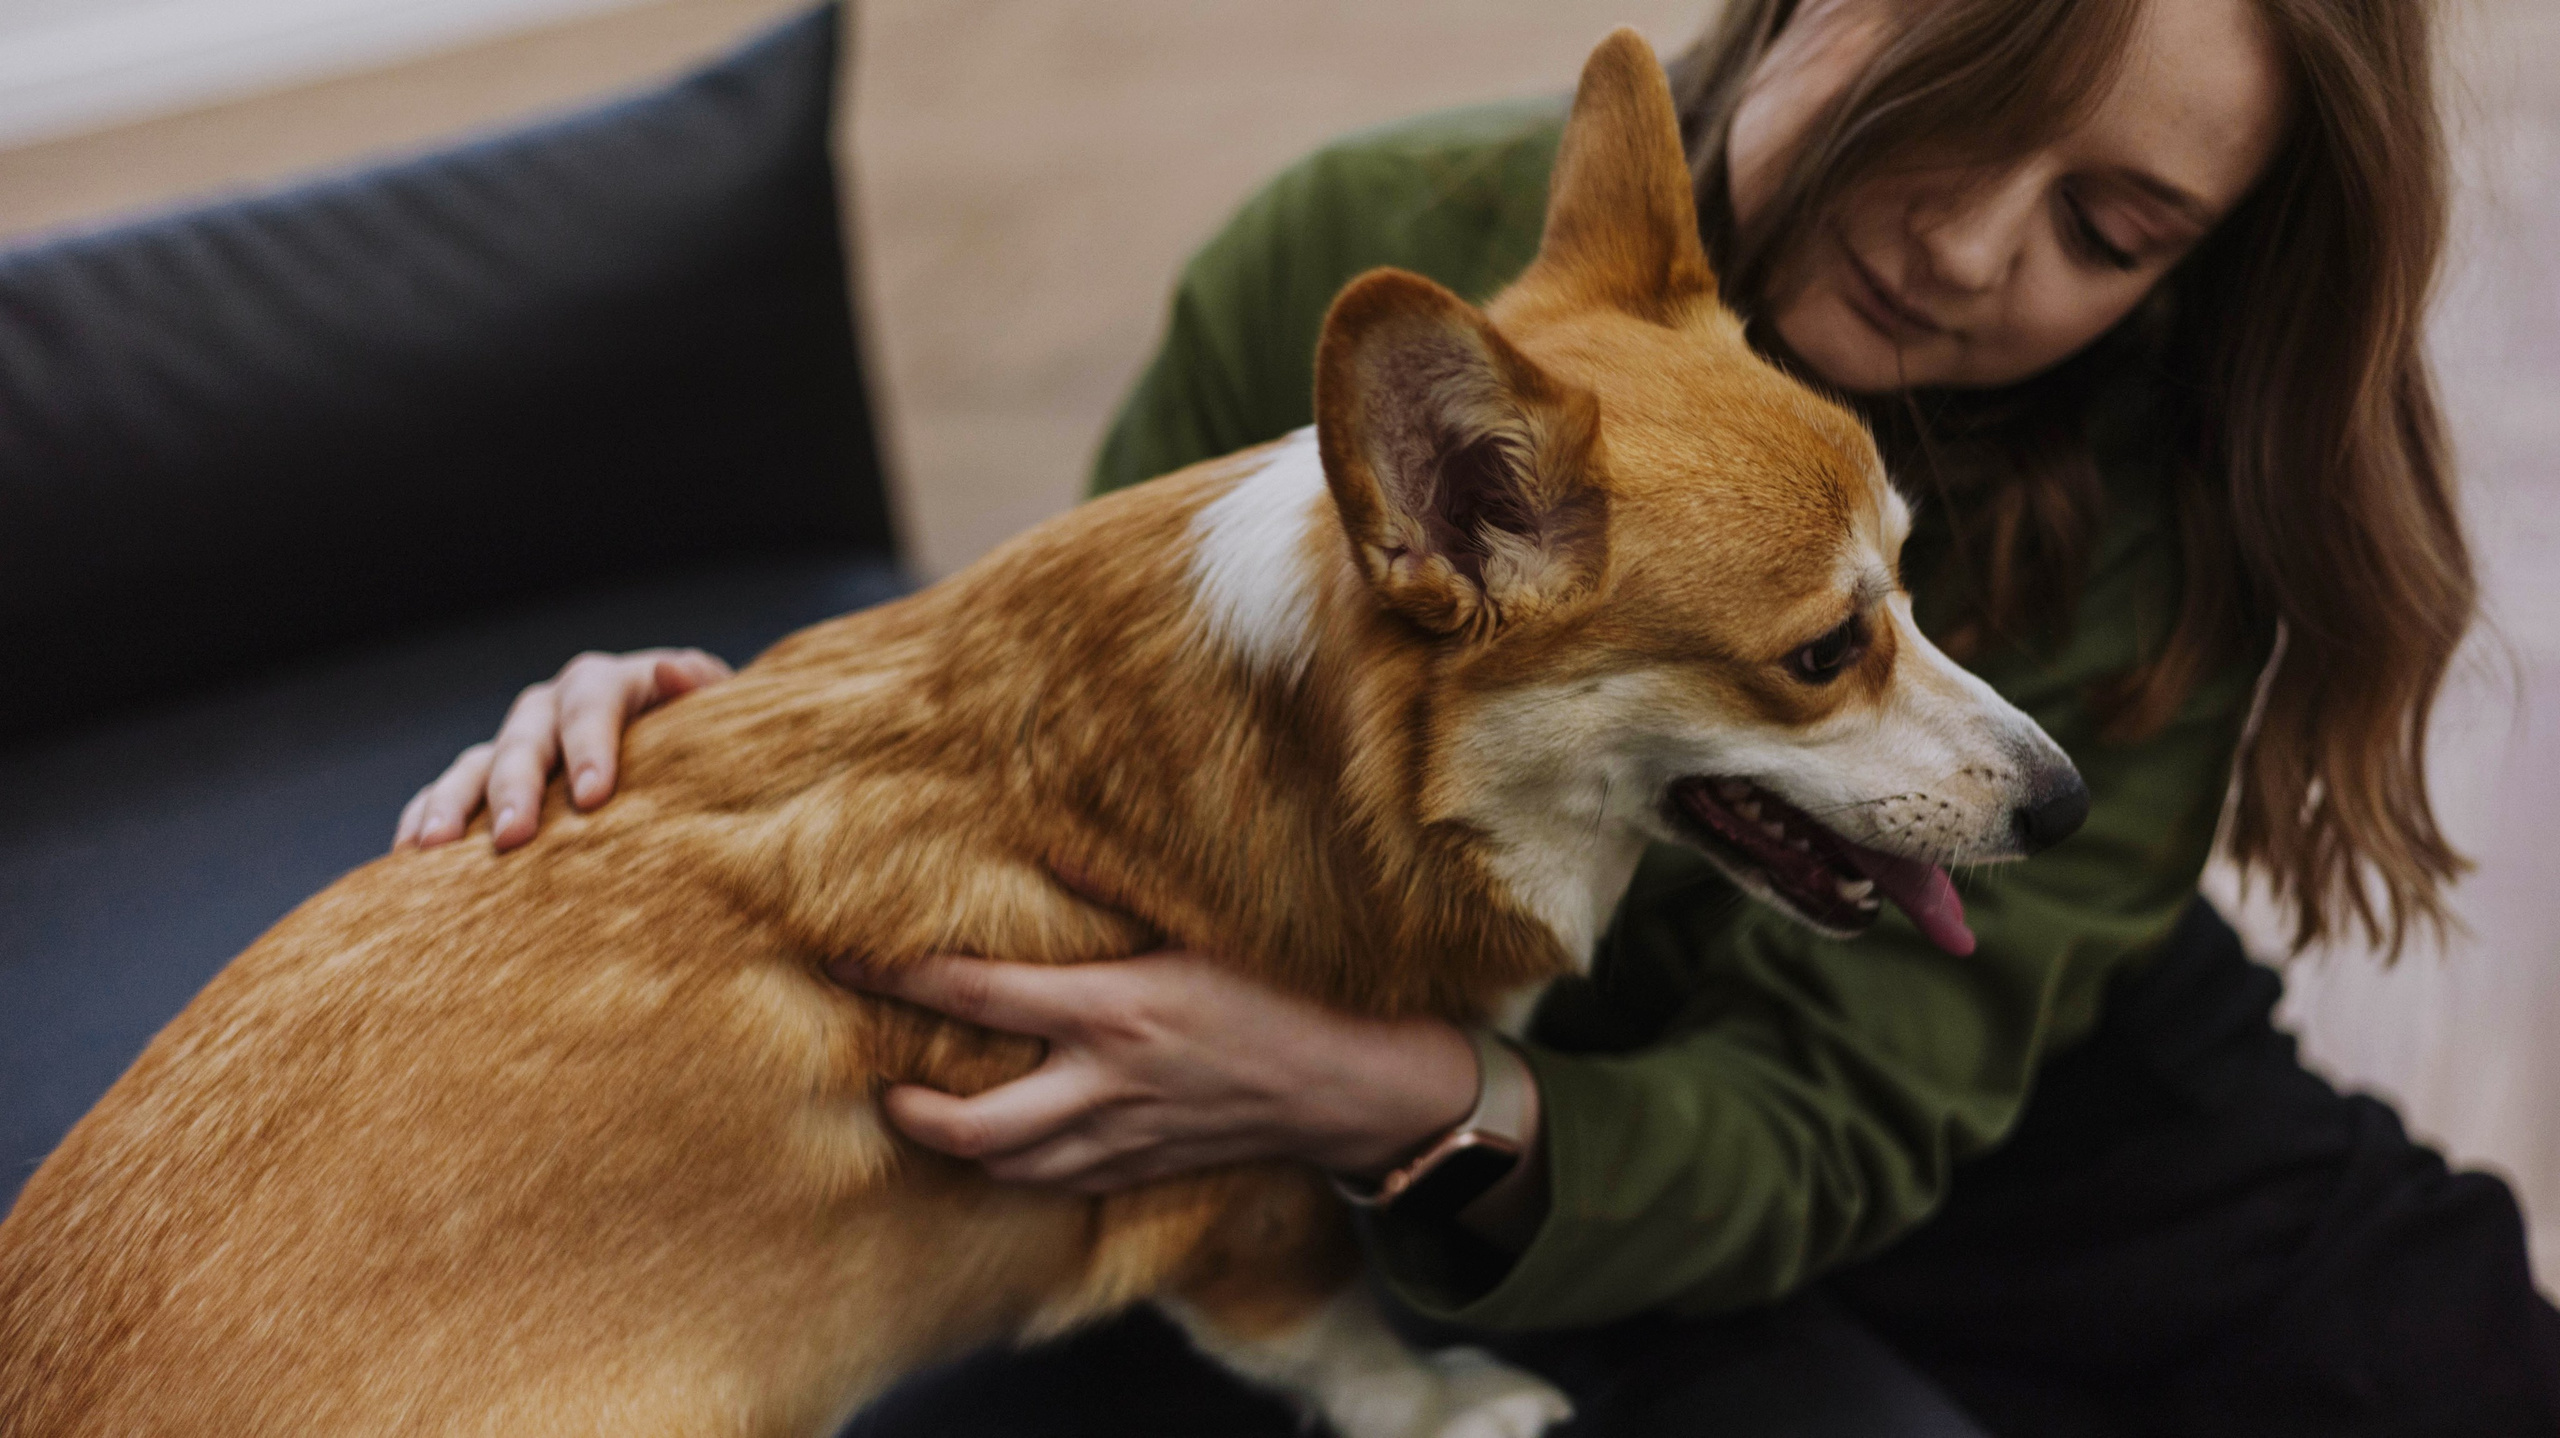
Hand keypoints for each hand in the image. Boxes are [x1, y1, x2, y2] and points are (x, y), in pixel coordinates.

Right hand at [393, 648, 732, 852]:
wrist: (684, 756)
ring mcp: (517, 742)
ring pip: (474, 765)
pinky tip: (408, 855)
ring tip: (432, 849)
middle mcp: (554, 707)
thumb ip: (702, 693)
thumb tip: (673, 673)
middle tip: (514, 837)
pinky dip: (425, 819)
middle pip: (526, 737)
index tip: (595, 797)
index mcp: (610, 683)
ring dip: (452, 804)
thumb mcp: (719, 716)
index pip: (594, 703)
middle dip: (517, 787)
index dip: (591, 746)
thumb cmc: (707, 742)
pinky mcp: (490, 780)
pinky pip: (446, 793)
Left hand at [836, 951, 1482, 1192]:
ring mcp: (1124, 1138)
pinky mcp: (1146, 1169)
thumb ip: (1114, 889)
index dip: (899, 978)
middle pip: (973, 1126)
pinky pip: (1062, 1184)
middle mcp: (1106, 1085)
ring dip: (961, 1148)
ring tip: (932, 1113)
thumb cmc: (1285, 988)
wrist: (1351, 1081)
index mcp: (1113, 1011)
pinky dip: (1023, 1168)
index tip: (846, 960)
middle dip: (912, 1110)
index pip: (975, 994)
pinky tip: (1012, 1143)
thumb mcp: (1203, 922)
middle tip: (881, 1083)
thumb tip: (1042, 845)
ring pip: (1010, 1168)